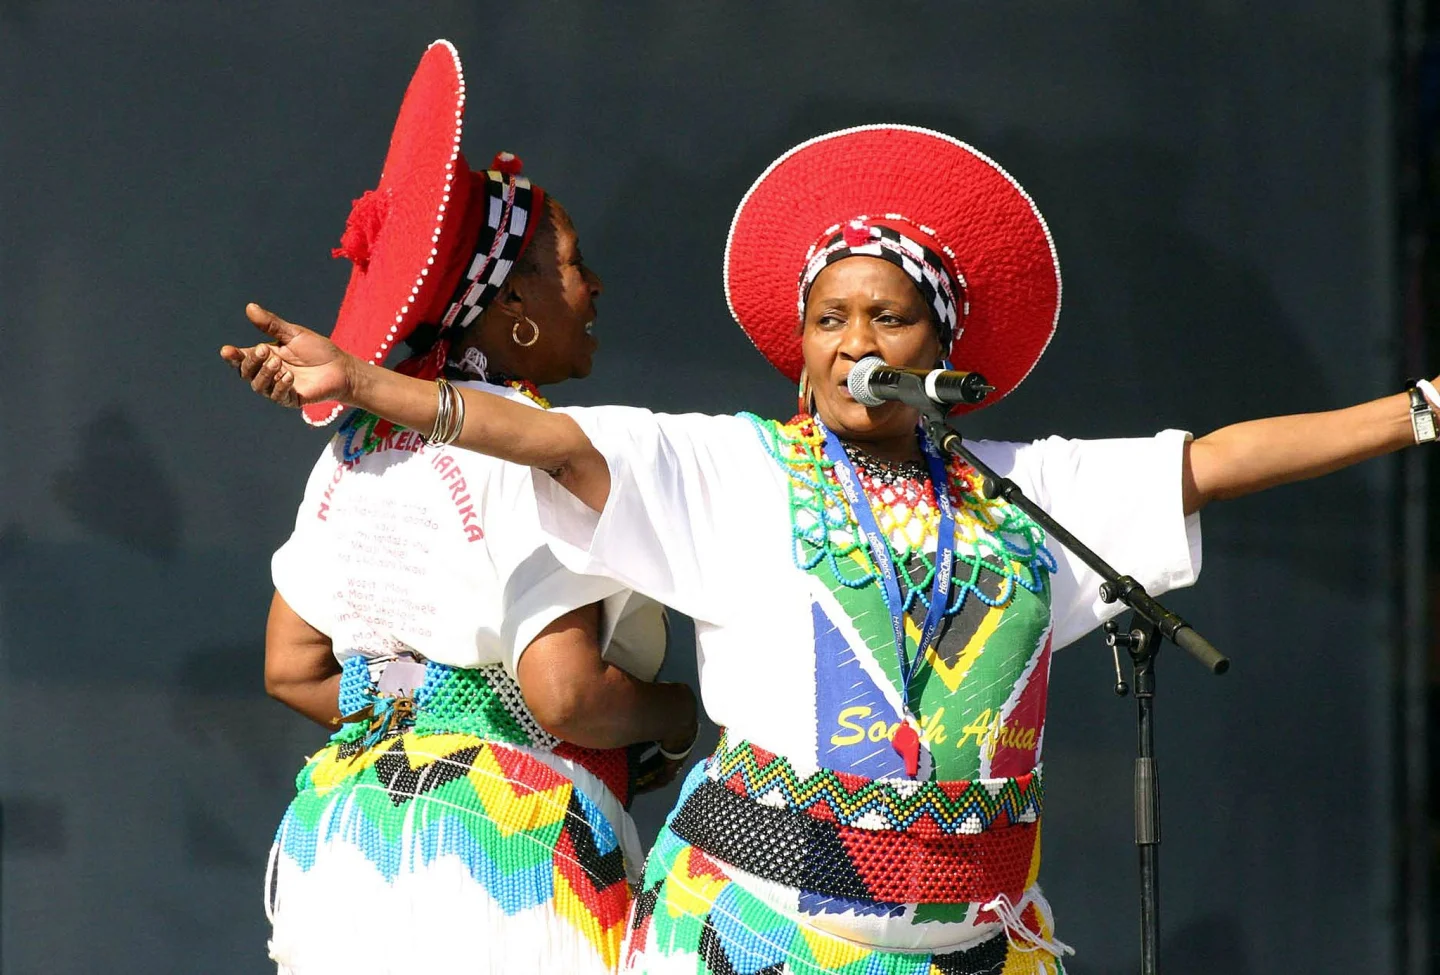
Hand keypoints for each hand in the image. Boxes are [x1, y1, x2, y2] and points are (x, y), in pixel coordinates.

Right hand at [218, 303, 358, 407]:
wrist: (341, 367)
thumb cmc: (317, 350)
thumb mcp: (293, 334)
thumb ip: (271, 325)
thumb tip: (250, 307)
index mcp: (265, 356)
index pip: (242, 358)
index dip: (233, 356)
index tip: (226, 350)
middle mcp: (268, 374)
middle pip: (247, 372)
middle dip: (252, 361)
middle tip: (264, 350)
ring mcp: (278, 388)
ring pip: (259, 386)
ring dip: (265, 374)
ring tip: (277, 362)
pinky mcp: (291, 399)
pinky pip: (278, 396)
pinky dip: (280, 387)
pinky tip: (289, 377)